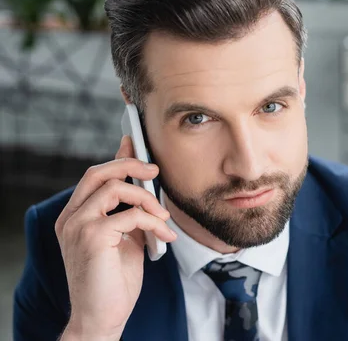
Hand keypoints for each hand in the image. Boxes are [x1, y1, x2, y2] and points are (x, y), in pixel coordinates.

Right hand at [55, 135, 176, 339]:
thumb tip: (145, 186)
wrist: (102, 317)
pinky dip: (153, 223)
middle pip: (98, 173)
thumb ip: (130, 212)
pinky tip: (164, 238)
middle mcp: (70, 218)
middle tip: (155, 172)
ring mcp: (77, 227)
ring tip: (163, 219)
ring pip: (115, 188)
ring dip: (147, 200)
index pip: (94, 176)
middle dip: (131, 165)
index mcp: (75, 217)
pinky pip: (130, 215)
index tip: (134, 142)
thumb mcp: (126, 238)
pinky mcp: (91, 238)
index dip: (117, 157)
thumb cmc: (114, 281)